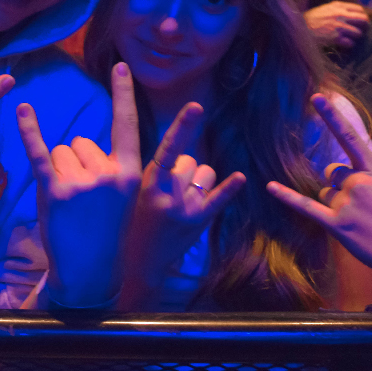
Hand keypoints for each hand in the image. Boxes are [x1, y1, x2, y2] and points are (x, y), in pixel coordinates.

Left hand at [17, 62, 142, 306]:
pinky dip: (29, 129)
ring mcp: (81, 183)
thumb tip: (80, 141)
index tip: (122, 66)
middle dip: (76, 163)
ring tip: (69, 203)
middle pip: (81, 141)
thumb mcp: (121, 195)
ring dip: (58, 171)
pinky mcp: (54, 191)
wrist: (90, 269)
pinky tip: (23, 109)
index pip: (128, 124)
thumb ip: (109, 165)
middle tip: (83, 199)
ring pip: (60, 151)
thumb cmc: (105, 229)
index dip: (124, 94)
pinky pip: (39, 152)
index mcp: (129, 171)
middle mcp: (107, 173)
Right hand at [120, 102, 245, 309]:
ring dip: (197, 179)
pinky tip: (239, 178)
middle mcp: (168, 195)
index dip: (182, 126)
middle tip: (167, 188)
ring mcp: (186, 209)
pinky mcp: (200, 222)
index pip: (167, 148)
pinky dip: (229, 188)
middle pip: (189, 159)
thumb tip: (178, 147)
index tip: (196, 106)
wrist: (138, 264)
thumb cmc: (132, 222)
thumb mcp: (136, 192)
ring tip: (181, 197)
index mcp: (147, 183)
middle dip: (183, 167)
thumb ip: (156, 170)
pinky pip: (219, 198)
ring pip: (205, 172)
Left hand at [266, 94, 371, 310]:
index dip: (332, 117)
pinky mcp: (338, 224)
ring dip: (334, 205)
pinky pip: (306, 205)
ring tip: (359, 221)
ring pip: (324, 193)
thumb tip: (335, 174)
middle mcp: (360, 183)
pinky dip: (287, 196)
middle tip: (362, 207)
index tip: (316, 98)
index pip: (350, 139)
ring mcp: (348, 203)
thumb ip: (364, 176)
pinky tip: (270, 187)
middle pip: (331, 172)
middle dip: (339, 186)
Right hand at [304, 1, 368, 48]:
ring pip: (358, 33)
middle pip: (363, 20)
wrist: (299, 28)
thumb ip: (338, 9)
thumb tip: (350, 14)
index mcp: (338, 6)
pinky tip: (343, 44)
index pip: (360, 10)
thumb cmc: (311, 19)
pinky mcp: (336, 38)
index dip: (362, 16)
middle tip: (361, 31)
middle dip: (364, 27)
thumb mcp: (325, 8)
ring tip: (350, 39)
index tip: (361, 22)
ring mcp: (339, 26)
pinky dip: (348, 45)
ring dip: (355, 37)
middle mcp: (341, 15)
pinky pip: (350, 43)